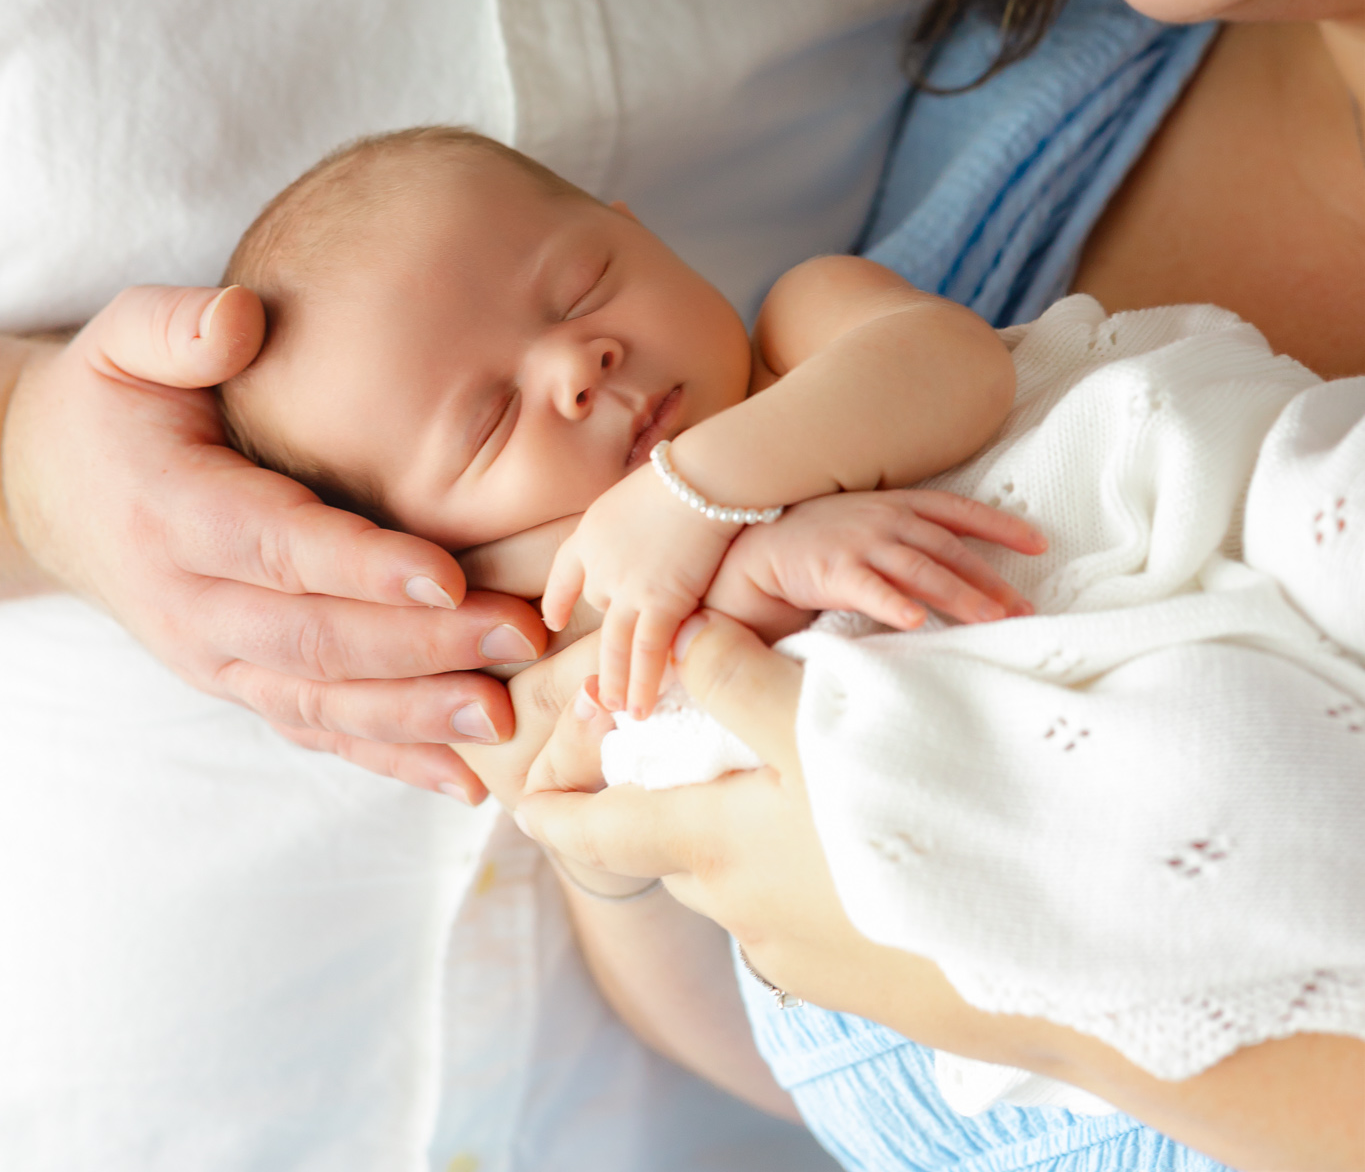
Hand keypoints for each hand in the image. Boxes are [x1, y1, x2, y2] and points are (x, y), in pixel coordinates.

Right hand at [2, 285, 547, 799]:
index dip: (360, 566)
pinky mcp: (240, 682)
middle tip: (518, 636)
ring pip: (320, 703)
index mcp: (173, 511)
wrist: (48, 489)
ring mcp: (215, 656)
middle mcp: (192, 602)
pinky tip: (464, 782)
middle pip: (315, 639)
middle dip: (423, 646)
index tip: (446, 573)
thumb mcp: (121, 341)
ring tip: (503, 718)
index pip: (275, 546)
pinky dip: (389, 761)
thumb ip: (177, 327)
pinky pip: (316, 732)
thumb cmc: (109, 402)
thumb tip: (242, 321)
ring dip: (417, 716)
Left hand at [520, 624, 1364, 1171]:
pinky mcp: (874, 974)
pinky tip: (869, 817)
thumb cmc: (921, 822)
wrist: (1056, 950)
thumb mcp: (820, 724)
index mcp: (717, 853)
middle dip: (668, 801)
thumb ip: (737, 680)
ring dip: (755, 822)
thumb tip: (681, 649)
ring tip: (794, 764)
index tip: (515, 794)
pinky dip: (815, 853)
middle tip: (682, 744)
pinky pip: (816, 899)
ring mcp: (813, 957)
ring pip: (752, 871)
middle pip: (680, 848)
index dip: (551, 805)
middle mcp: (749, 916)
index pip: (599, 830)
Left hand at [542, 463, 735, 717]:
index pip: (564, 570)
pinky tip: (640, 708)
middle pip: (598, 610)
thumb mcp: (645, 490)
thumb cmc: (690, 472)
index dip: (558, 597)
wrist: (704, 475)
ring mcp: (626, 586)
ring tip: (616, 709)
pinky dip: (643, 684)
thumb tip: (659, 528)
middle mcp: (599, 564)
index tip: (552, 619)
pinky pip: (646, 653)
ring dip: (616, 681)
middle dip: (605, 644)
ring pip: (614, 645)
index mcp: (592, 531)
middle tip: (600, 681)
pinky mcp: (659, 603)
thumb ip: (641, 521)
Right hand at [708, 487, 1045, 635]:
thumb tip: (965, 565)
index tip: (1041, 544)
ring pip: (921, 570)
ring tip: (992, 619)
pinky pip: (869, 589)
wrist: (761, 544)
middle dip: (991, 579)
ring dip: (959, 594)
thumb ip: (914, 536)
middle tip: (1025, 609)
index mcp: (899, 505)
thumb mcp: (873, 522)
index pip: (959, 512)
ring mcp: (860, 543)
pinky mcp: (832, 570)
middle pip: (949, 550)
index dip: (1001, 526)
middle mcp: (885, 520)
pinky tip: (916, 623)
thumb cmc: (823, 537)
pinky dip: (894, 604)